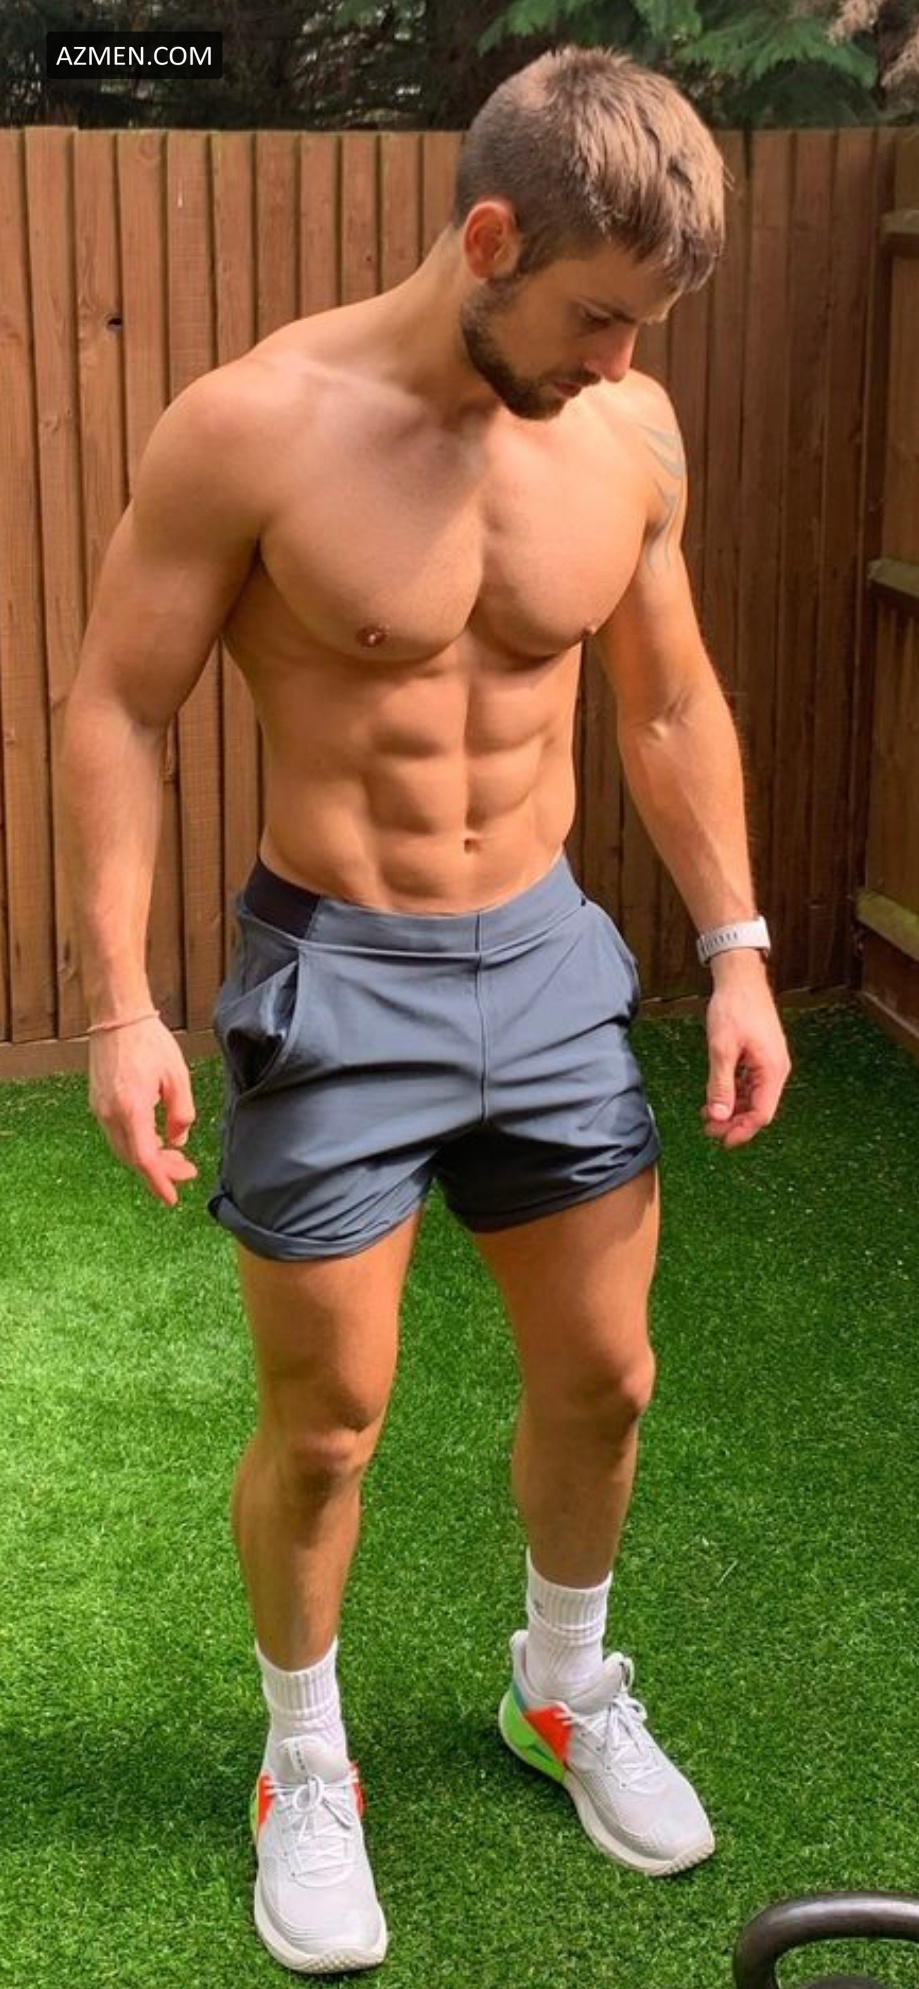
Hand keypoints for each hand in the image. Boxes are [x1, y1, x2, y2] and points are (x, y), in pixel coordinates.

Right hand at [89, 1014, 198, 1205]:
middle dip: (160, 1170)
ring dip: (149, 1157)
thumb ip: (181, 1114)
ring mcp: (99, 1108)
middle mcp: (109, 1114)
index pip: (144, 1158)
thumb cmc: (150, 1042)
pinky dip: (137, 1142)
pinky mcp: (97, 1101)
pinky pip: (117, 1133)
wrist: (117, 1017)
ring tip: (176, 1157)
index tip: (172, 1198)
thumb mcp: (178, 1078)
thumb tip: (178, 1140)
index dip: (159, 1181)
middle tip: (187, 1172)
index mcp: (131, 1109)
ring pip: (123, 1147)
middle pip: (133, 1157)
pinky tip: (156, 1138)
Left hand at [700, 957, 790, 1148]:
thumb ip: (720, 1084)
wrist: (741, 978)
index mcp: (772, 1070)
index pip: (762, 1113)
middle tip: (708, 1128)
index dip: (742, 1130)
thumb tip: (718, 1116)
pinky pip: (750, 1082)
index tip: (722, 1140)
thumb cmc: (734, 1009)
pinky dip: (733, 1092)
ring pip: (753, 1096)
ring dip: (732, 1108)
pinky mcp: (761, 1055)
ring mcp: (769, 1062)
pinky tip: (715, 1096)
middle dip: (734, 1121)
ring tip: (707, 1115)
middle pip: (758, 1107)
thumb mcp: (722, 1049)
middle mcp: (776, 1069)